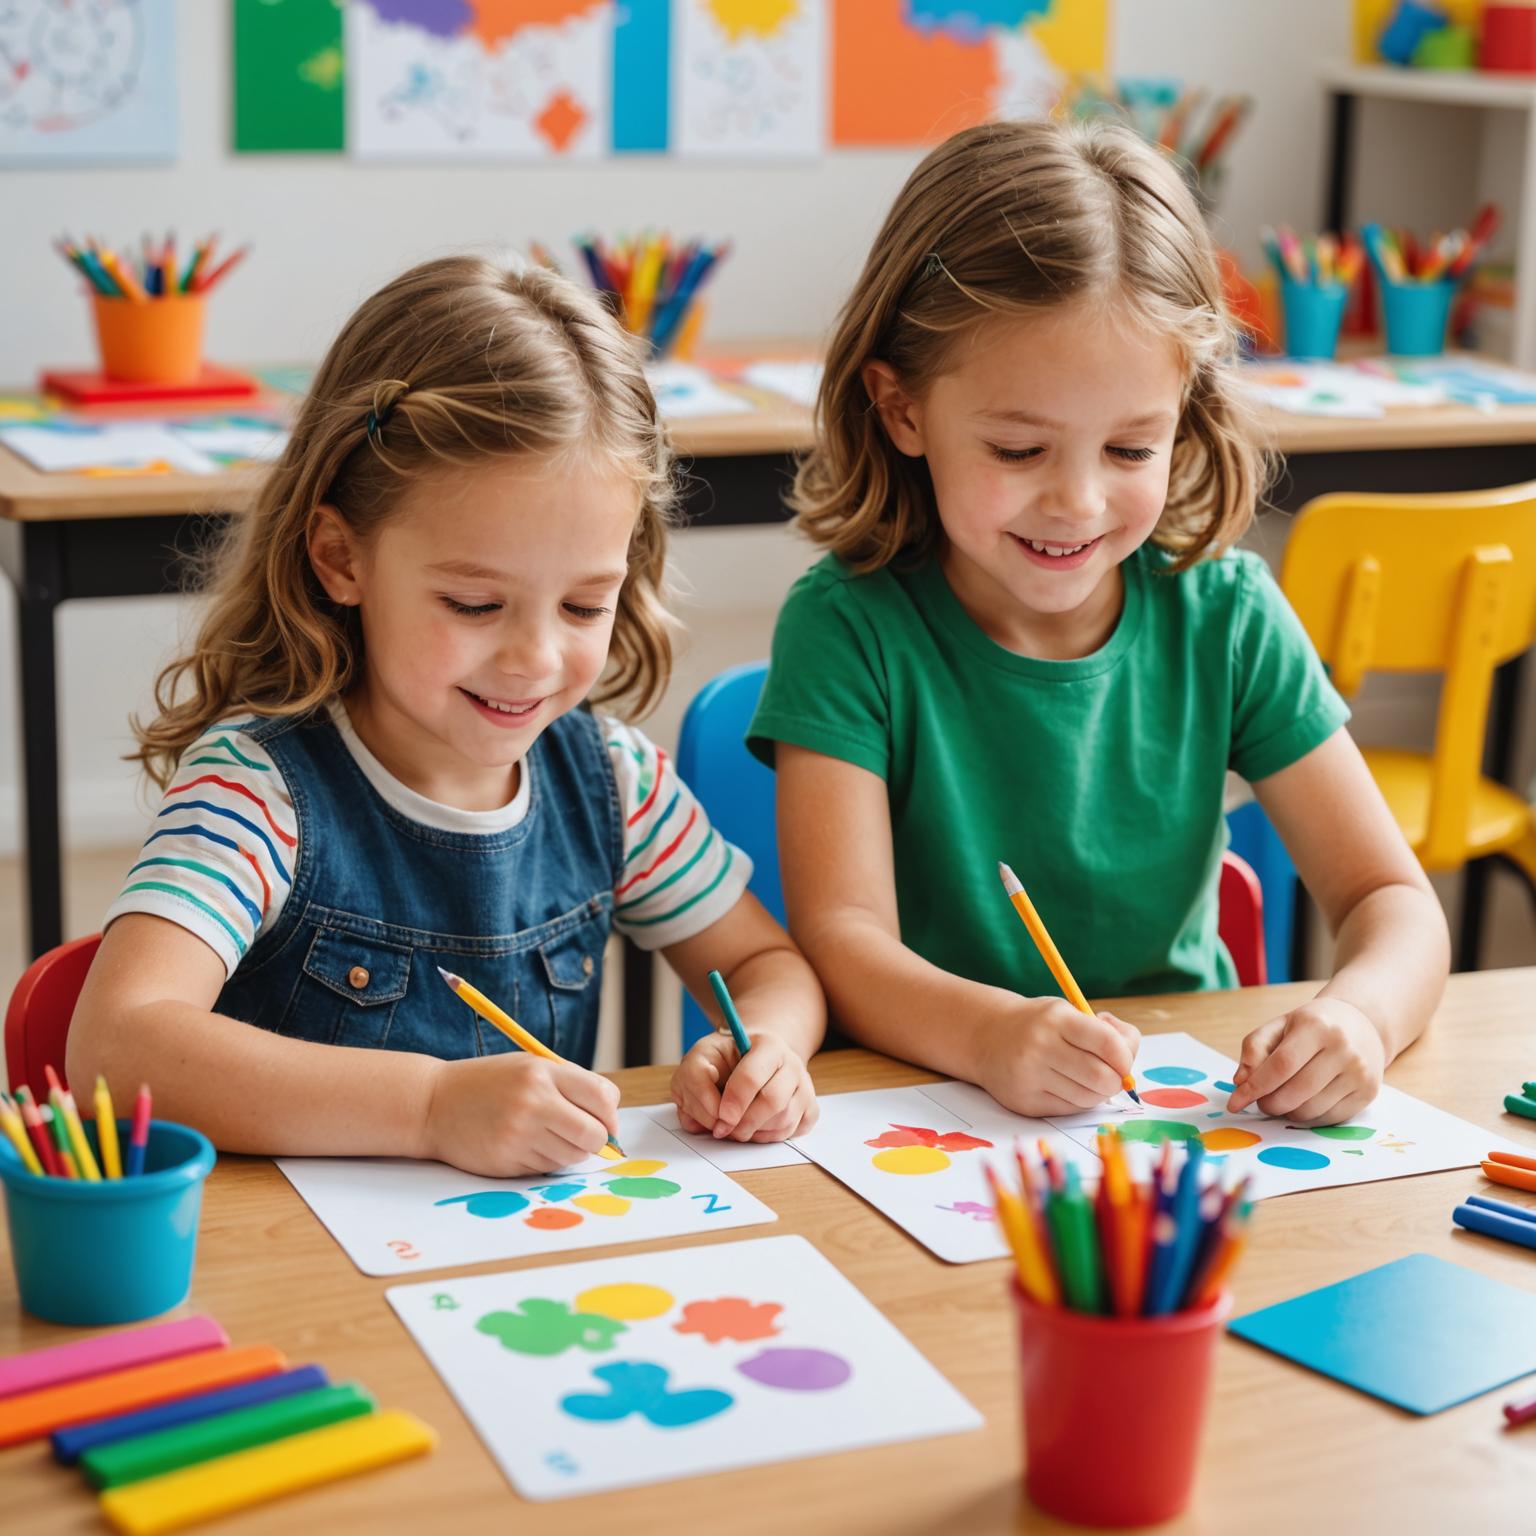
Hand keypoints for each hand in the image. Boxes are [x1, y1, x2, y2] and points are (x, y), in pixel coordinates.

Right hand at [423, 1053, 619, 1177]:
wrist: (434, 1104)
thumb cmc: (488, 1084)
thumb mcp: (529, 1067)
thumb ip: (570, 1086)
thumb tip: (610, 1121)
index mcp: (543, 1073)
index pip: (603, 1098)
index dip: (610, 1115)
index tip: (605, 1122)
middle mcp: (534, 1102)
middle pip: (594, 1135)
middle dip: (596, 1140)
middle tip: (582, 1136)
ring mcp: (520, 1133)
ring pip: (572, 1156)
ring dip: (568, 1152)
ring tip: (544, 1135)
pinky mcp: (507, 1160)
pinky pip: (546, 1169)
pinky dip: (544, 1162)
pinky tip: (523, 1145)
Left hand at [671, 1030, 817, 1141]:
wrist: (755, 1057)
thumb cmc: (726, 1059)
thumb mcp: (703, 1055)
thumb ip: (695, 1077)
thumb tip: (712, 1111)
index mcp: (767, 1045)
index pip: (752, 1077)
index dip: (734, 1102)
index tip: (720, 1118)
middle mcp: (792, 1064)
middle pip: (773, 1102)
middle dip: (744, 1122)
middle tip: (725, 1129)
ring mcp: (805, 1087)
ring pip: (784, 1121)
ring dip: (755, 1131)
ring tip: (737, 1126)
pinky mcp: (810, 1108)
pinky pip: (794, 1132)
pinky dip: (770, 1137)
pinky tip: (755, 1128)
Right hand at [976, 997, 1139, 1116]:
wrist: (987, 1037)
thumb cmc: (1040, 1024)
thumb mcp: (1069, 1013)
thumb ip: (1106, 1032)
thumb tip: (1129, 1066)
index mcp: (1057, 1018)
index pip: (1108, 1044)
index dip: (1125, 1057)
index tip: (1124, 1061)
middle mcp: (1040, 1046)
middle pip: (1101, 1077)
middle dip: (1115, 1081)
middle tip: (1111, 1076)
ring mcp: (1030, 1076)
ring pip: (1087, 1099)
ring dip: (1097, 1093)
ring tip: (1087, 1080)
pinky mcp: (1025, 1102)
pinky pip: (1069, 1110)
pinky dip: (1077, 1101)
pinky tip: (1067, 1086)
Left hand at [1226, 996, 1384, 1124]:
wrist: (1362, 1025)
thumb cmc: (1312, 1026)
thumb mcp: (1280, 1024)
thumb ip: (1254, 1048)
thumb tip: (1241, 1082)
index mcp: (1317, 1026)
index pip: (1281, 1065)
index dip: (1255, 1087)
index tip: (1234, 1102)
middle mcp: (1343, 1049)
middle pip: (1296, 1092)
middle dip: (1269, 1104)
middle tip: (1260, 1101)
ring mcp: (1359, 1073)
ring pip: (1311, 1110)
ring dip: (1287, 1113)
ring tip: (1282, 1099)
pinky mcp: (1369, 1093)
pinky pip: (1329, 1118)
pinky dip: (1309, 1117)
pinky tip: (1304, 1103)